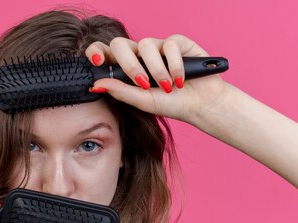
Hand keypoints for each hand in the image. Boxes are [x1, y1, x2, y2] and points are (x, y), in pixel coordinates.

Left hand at [86, 35, 231, 123]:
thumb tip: (96, 84)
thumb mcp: (143, 101)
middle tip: (142, 83)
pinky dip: (174, 65)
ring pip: (145, 44)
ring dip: (156, 69)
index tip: (98, 62)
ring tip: (167, 86)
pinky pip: (169, 44)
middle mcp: (139, 55)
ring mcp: (157, 47)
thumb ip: (120, 92)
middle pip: (120, 43)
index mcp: (126, 68)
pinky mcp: (177, 42)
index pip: (105, 52)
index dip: (96, 52)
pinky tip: (181, 79)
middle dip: (129, 64)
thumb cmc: (171, 103)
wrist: (200, 104)